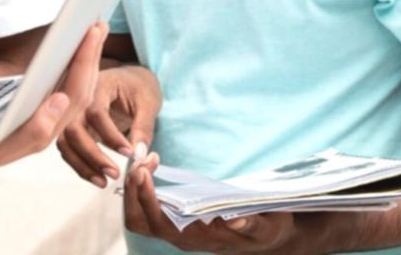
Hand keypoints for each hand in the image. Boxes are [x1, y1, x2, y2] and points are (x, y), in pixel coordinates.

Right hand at [0, 22, 105, 167]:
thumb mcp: (0, 145)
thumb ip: (34, 130)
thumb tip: (61, 100)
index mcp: (45, 131)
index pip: (76, 91)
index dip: (86, 59)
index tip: (92, 31)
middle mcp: (50, 126)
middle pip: (82, 88)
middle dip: (93, 55)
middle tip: (100, 24)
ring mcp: (43, 120)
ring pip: (74, 89)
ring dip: (85, 61)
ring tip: (93, 35)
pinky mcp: (33, 113)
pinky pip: (61, 90)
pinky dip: (70, 70)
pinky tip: (71, 58)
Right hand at [57, 64, 160, 186]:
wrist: (130, 81)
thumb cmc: (138, 88)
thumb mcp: (148, 102)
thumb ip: (144, 127)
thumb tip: (139, 155)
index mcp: (99, 85)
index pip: (96, 112)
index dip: (110, 135)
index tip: (128, 153)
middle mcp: (80, 99)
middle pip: (74, 128)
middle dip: (92, 154)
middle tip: (114, 173)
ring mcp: (73, 113)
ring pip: (66, 141)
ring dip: (82, 164)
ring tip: (103, 181)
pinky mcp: (74, 127)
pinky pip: (68, 148)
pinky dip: (78, 164)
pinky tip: (95, 176)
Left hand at [124, 161, 312, 253]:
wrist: (266, 238)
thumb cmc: (266, 229)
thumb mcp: (266, 226)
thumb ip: (251, 224)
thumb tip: (235, 219)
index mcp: (199, 239)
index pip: (158, 223)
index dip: (146, 197)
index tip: (145, 170)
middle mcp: (181, 238)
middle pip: (138, 221)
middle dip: (133, 189)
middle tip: (143, 160)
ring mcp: (176, 231)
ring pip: (138, 217)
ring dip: (135, 188)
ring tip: (148, 161)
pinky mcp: (175, 222)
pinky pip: (146, 209)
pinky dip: (142, 188)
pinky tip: (152, 167)